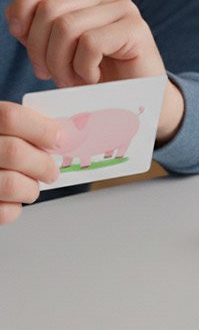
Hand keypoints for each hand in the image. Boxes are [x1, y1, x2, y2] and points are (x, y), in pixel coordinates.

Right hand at [0, 102, 60, 224]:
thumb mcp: (3, 131)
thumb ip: (26, 130)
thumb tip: (61, 139)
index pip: (10, 117)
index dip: (42, 129)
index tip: (59, 139)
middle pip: (15, 153)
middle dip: (43, 165)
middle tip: (51, 171)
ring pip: (11, 185)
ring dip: (31, 188)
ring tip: (32, 186)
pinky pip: (3, 212)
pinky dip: (15, 208)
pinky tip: (14, 200)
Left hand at [6, 0, 184, 143]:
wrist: (140, 104)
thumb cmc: (100, 78)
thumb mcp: (61, 50)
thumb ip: (41, 30)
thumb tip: (17, 23)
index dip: (22, 9)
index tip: (22, 40)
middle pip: (50, 9)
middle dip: (40, 48)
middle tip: (49, 75)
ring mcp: (125, 9)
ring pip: (66, 27)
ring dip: (61, 63)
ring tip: (71, 81)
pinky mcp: (136, 30)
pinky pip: (90, 44)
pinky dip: (84, 68)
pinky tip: (94, 79)